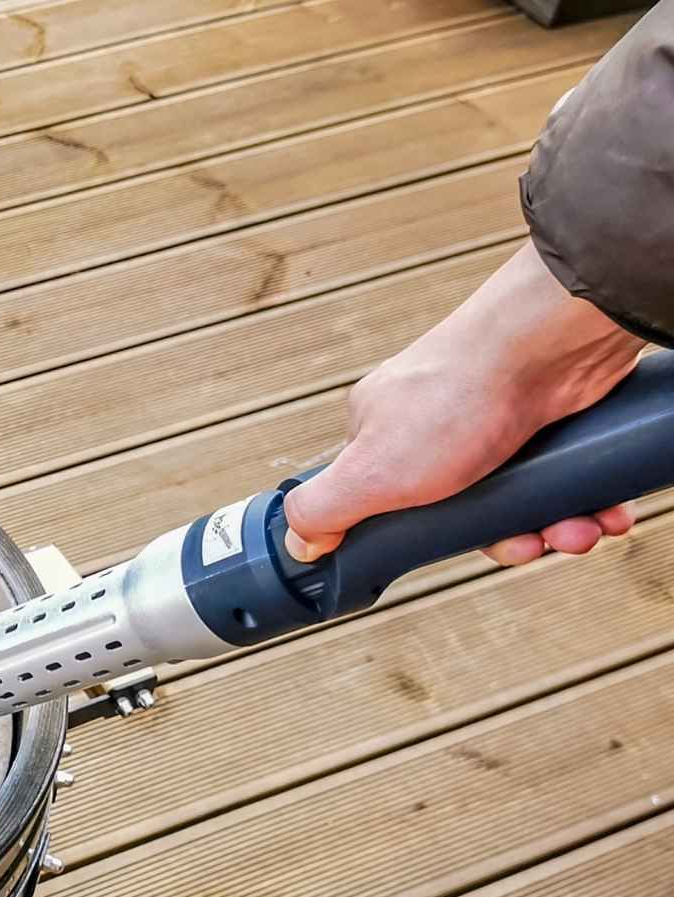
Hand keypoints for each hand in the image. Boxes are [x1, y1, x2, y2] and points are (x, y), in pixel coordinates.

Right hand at [284, 241, 641, 566]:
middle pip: (464, 509)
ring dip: (553, 526)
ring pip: (519, 499)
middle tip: (532, 545)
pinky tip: (599, 512)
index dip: (425, 539)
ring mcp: (495, 419)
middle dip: (506, 539)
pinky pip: (562, 478)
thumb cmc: (459, 396)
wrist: (550, 343)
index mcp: (382, 433)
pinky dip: (582, 500)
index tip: (453, 551)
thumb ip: (324, 508)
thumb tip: (299, 541)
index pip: (388, 504)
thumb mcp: (370, 472)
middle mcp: (435, 424)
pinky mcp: (549, 417)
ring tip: (576, 530)